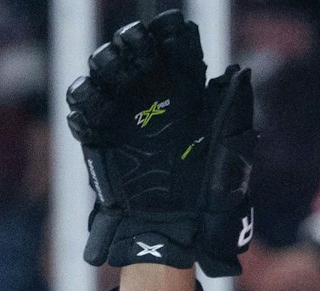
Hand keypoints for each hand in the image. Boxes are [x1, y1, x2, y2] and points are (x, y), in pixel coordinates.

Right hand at [65, 11, 256, 275]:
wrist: (171, 232)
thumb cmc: (207, 197)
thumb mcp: (229, 152)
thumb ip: (232, 111)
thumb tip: (237, 72)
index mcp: (186, 95)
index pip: (175, 47)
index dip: (170, 33)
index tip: (170, 30)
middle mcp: (153, 98)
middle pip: (134, 49)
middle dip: (133, 41)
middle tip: (136, 48)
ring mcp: (124, 114)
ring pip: (104, 69)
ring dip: (107, 61)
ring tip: (114, 68)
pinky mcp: (99, 135)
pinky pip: (82, 105)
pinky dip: (84, 97)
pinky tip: (96, 101)